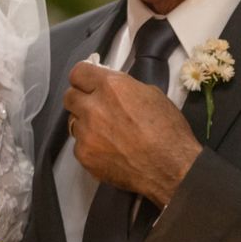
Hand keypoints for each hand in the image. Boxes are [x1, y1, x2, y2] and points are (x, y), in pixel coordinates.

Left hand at [64, 61, 200, 205]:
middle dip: (81, 100)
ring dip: (86, 124)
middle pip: (69, 96)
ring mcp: (86, 133)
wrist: (170, 168)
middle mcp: (93, 107)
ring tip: (107, 134)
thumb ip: (125, 87)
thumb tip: (112, 90)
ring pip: (74, 122)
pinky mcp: (84, 155)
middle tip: (95, 108)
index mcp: (111, 87)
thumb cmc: (168, 131)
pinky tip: (109, 151)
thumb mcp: (152, 95)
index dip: (84, 78)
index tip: (88, 84)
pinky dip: (90, 146)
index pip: (78, 73)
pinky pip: (79, 145)